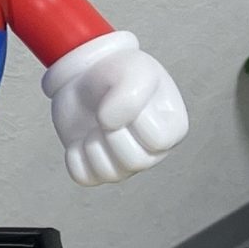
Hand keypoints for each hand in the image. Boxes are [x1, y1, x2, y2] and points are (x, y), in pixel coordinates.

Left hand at [41, 31, 188, 185]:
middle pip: (135, 162)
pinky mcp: (95, 168)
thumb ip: (129, 95)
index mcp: (172, 130)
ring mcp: (123, 164)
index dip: (136, 119)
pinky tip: (81, 137)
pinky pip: (84, 177)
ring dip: (94, 145)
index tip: (126, 98)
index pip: (158, 141)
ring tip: (95, 124)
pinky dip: (76, 156)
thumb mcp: (133, 70)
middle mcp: (151, 153)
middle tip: (105, 113)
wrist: (85, 74)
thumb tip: (109, 125)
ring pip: (109, 174)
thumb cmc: (118, 71)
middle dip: (113, 134)